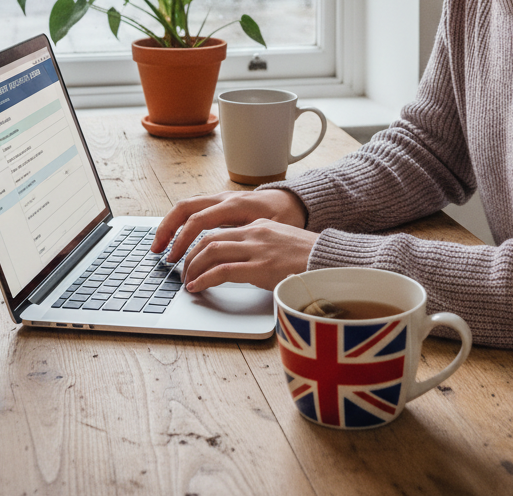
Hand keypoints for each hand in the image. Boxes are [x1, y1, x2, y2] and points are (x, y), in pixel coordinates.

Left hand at [150, 189, 314, 291]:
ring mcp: (257, 249)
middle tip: (181, 269)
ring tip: (187, 280)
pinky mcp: (260, 267)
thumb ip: (259, 248)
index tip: (189, 256)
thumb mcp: (281, 245)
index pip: (219, 229)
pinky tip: (197, 287)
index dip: (198, 243)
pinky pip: (222, 271)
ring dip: (193, 266)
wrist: (331, 263)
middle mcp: (255, 232)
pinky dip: (205, 279)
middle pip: (209, 237)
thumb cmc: (309, 259)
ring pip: (211, 251)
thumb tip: (239, 263)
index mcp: (260, 225)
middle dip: (189, 254)